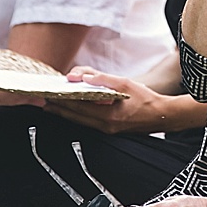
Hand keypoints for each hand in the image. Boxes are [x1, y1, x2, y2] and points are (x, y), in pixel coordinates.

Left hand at [44, 71, 168, 133]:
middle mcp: (105, 126)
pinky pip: (89, 123)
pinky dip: (78, 116)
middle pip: (76, 117)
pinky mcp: (110, 130)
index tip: (49, 96)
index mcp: (108, 115)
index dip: (62, 101)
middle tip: (44, 102)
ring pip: (81, 122)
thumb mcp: (125, 82)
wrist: (162, 115)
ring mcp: (107, 130)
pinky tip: (73, 111)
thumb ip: (102, 79)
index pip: (78, 107)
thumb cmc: (146, 98)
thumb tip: (82, 76)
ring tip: (53, 107)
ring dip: (67, 114)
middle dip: (59, 110)